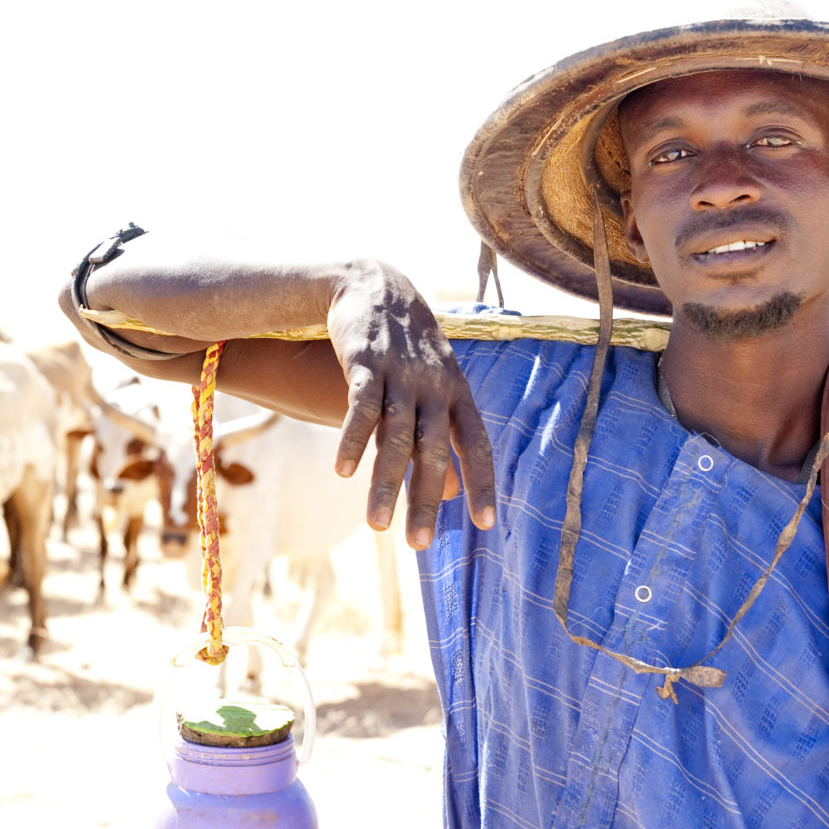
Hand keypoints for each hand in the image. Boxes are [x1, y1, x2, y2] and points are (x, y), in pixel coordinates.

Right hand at [327, 260, 496, 548]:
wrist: (374, 284)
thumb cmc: (407, 347)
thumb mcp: (435, 385)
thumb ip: (445, 434)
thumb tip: (458, 489)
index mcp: (456, 394)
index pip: (477, 444)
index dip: (482, 482)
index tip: (485, 524)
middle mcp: (434, 387)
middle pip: (434, 450)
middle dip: (427, 498)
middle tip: (419, 545)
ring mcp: (401, 375)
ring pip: (396, 437)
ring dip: (386, 483)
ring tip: (377, 526)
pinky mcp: (366, 362)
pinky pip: (362, 408)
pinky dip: (354, 440)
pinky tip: (344, 472)